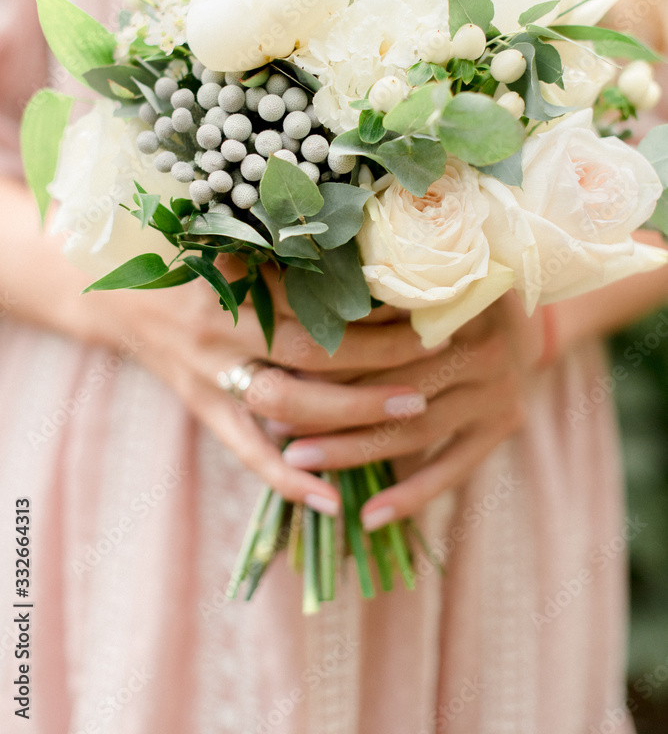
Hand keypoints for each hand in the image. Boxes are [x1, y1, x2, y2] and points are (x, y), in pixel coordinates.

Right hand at [82, 255, 437, 517]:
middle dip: (379, 357)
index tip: (422, 301)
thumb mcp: (235, 242)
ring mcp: (210, 375)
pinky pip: (248, 453)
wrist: (119, 295)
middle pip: (311, 351)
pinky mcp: (203, 409)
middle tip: (438, 355)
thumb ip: (293, 253)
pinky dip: (291, 480)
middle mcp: (221, 329)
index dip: (372, 303)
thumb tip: (378, 259)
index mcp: (232, 278)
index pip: (316, 296)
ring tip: (412, 410)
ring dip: (353, 413)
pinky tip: (335, 501)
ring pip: (287, 404)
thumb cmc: (189, 257)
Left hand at [250, 291, 543, 530]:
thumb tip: (289, 315)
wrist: (519, 316)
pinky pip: (451, 467)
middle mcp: (485, 342)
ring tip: (297, 462)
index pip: (382, 333)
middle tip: (273, 424)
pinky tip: (367, 516)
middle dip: (329, 407)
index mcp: (457, 297)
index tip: (275, 370)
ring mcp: (499, 387)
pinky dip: (410, 495)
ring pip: (413, 429)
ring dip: (353, 451)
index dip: (328, 355)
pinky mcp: (504, 423)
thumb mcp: (416, 278)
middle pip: (393, 384)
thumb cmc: (443, 292)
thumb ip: (370, 293)